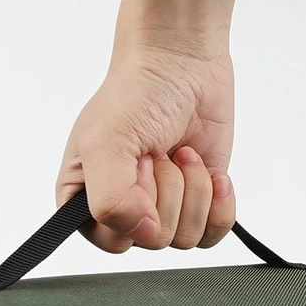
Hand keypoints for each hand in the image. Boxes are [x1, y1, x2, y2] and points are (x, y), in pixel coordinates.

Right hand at [55, 0, 240, 252]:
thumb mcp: (107, 143)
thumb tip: (144, 232)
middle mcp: (124, 211)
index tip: (135, 168)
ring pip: (185, 238)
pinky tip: (211, 173)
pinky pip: (213, 234)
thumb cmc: (136, 95)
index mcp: (87, 201)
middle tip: (157, 153)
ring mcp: (164, 210)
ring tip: (181, 154)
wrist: (183, 65)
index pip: (112, 241)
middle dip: (166, 190)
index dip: (131, 209)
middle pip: (154, 239)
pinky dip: (219, 204)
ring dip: (192, 190)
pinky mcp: (199, 205)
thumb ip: (110, 200)